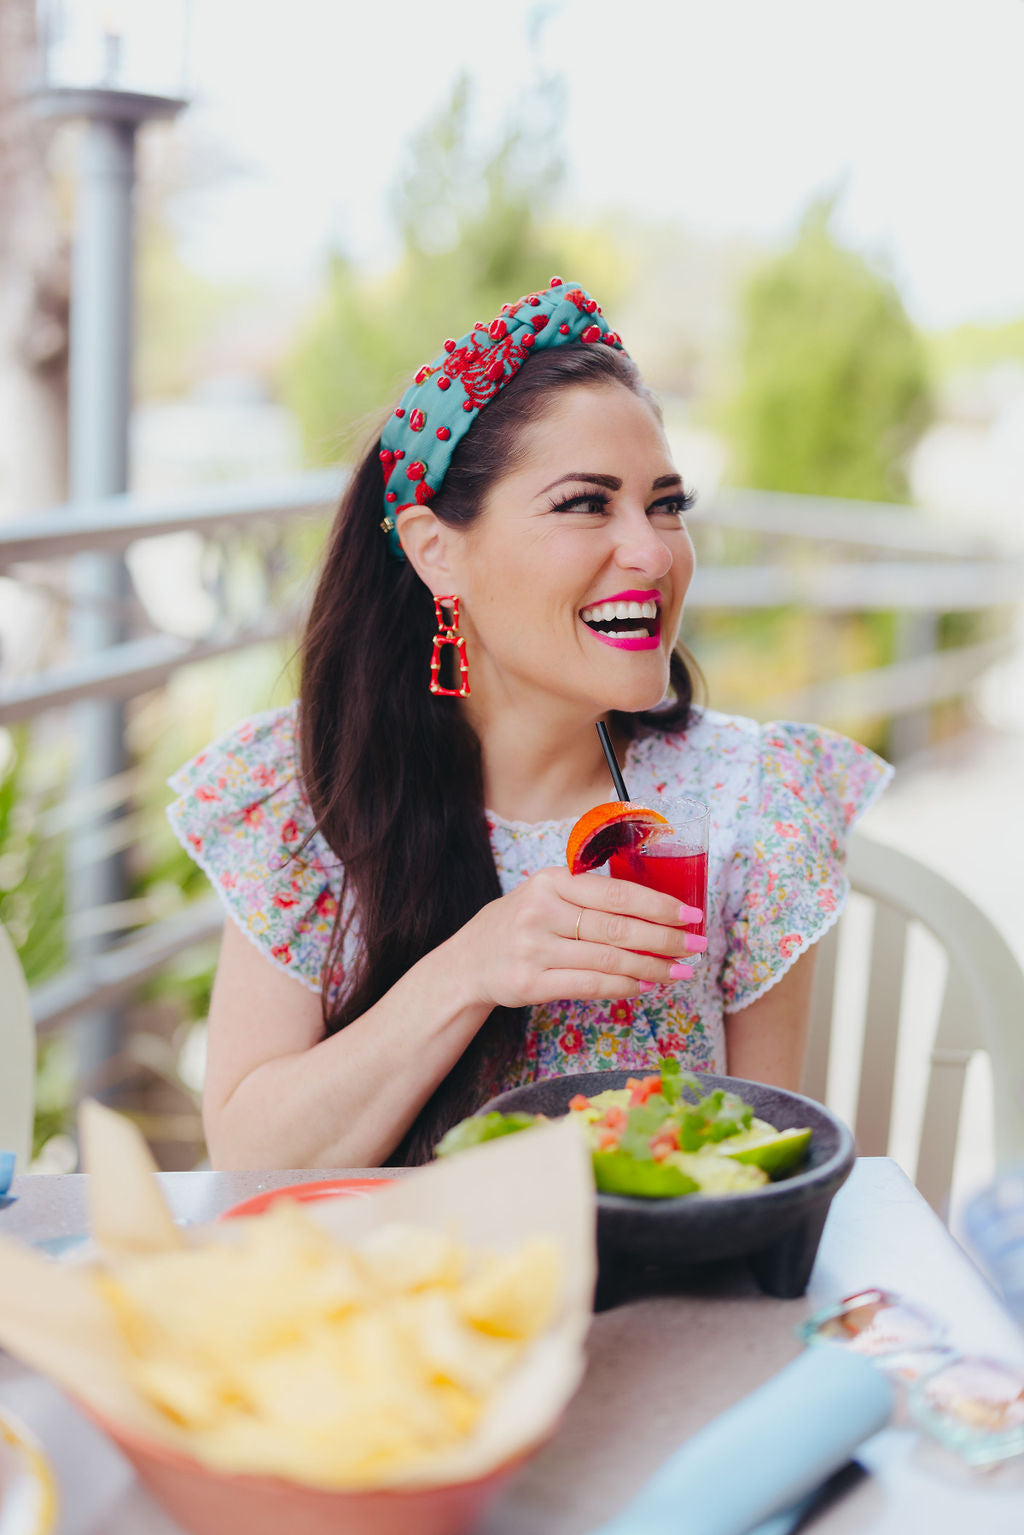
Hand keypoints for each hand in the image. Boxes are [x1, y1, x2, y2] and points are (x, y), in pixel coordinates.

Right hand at [455, 866, 705, 1009]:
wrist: (468, 962)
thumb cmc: (521, 924)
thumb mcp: (546, 895)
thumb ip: (590, 897)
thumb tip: (656, 910)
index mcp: (550, 880)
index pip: (616, 893)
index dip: (659, 905)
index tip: (691, 914)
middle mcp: (541, 912)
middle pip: (617, 927)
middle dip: (665, 938)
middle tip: (696, 946)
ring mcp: (533, 949)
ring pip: (609, 960)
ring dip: (652, 967)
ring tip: (679, 971)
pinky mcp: (529, 983)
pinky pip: (590, 986)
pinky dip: (624, 987)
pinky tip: (646, 985)